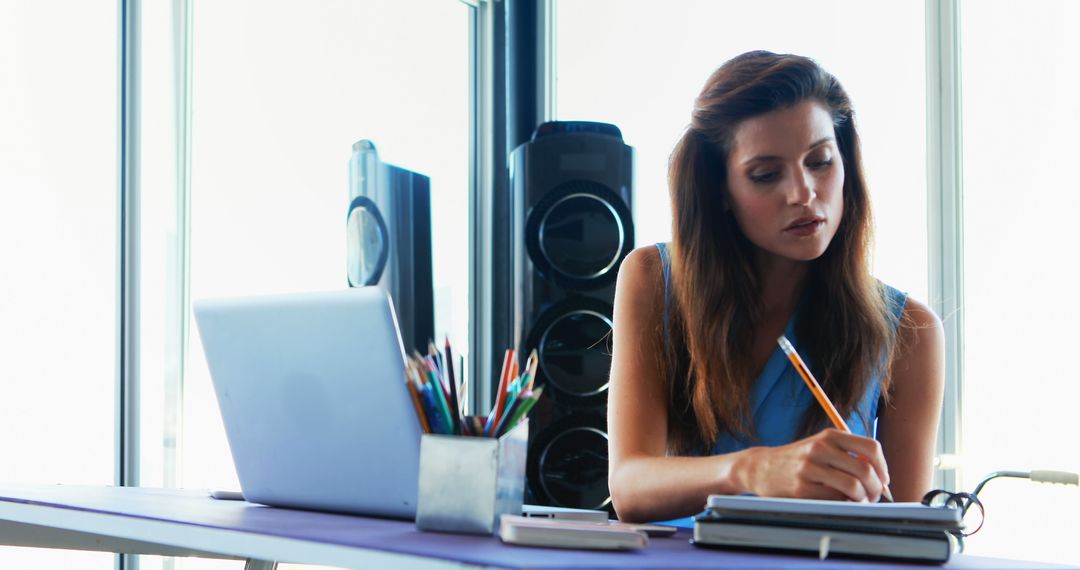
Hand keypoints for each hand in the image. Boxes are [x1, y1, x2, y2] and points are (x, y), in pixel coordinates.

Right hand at [738, 428, 890, 501]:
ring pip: (853, 487)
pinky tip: (840, 504)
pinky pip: (835, 500)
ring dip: (862, 500)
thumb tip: (881, 478)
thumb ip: (848, 455)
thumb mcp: (821, 447)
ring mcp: (810, 468)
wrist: (762, 467)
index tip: (883, 480)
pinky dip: (844, 505)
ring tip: (858, 502)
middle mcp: (820, 448)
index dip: (883, 467)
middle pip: (865, 470)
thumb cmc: (799, 460)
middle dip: (876, 489)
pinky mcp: (802, 488)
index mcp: (830, 435)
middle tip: (874, 497)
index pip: (871, 447)